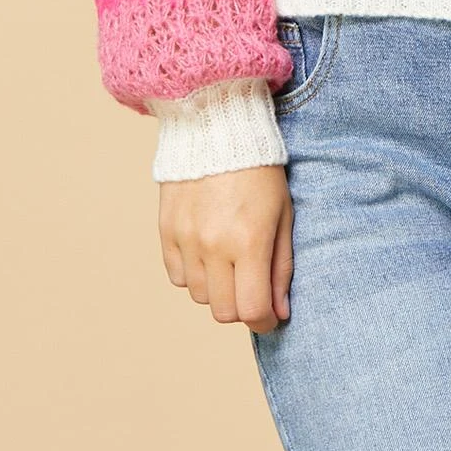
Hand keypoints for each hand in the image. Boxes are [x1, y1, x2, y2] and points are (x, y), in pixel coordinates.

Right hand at [158, 164, 293, 333]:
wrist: (218, 129)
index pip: (251, 310)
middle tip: (252, 285)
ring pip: (199, 296)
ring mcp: (186, 239)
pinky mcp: (166, 231)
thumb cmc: (261, 171)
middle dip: (242, 306)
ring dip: (217, 289)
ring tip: (230, 260)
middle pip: (223, 311)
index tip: (270, 316)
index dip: (264, 322)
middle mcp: (214, 245)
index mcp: (249, 241)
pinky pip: (177, 277)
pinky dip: (193, 274)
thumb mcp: (283, 214)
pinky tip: (207, 251)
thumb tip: (279, 312)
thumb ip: (281, 267)